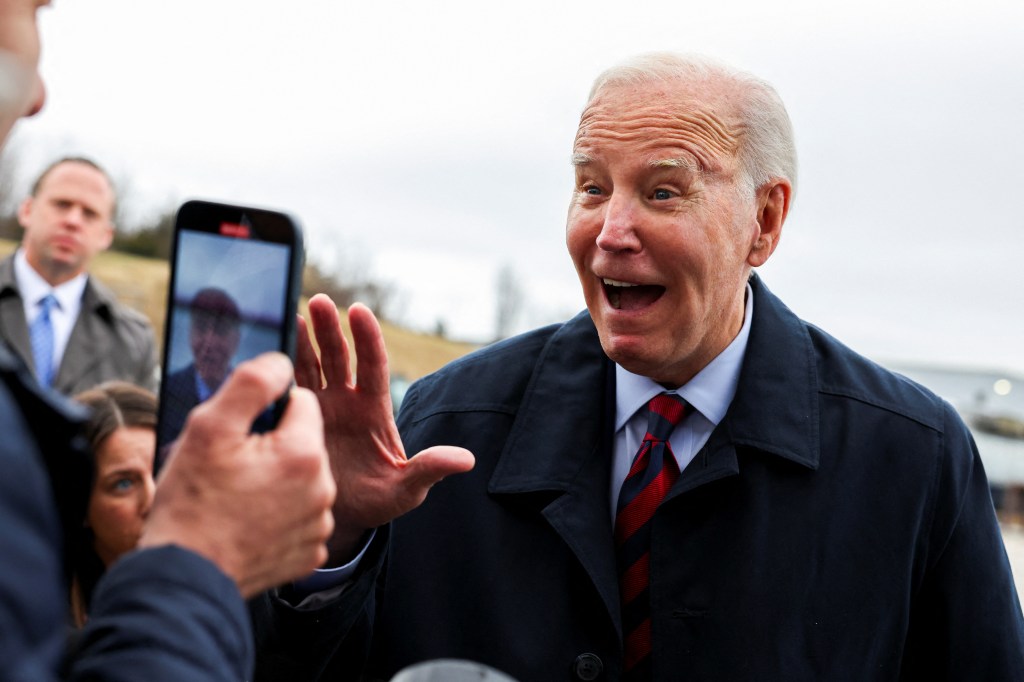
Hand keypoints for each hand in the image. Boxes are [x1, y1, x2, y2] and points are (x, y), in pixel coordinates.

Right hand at [139, 353, 335, 597]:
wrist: (185, 577)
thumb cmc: (191, 501)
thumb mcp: (210, 427)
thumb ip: (252, 383)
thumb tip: (282, 361)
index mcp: (305, 453)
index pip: (302, 402)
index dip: (267, 411)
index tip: (239, 432)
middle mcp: (323, 489)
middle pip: (304, 442)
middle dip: (273, 446)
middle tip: (232, 467)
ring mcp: (319, 525)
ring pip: (303, 479)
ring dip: (277, 480)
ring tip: (237, 497)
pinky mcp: (311, 552)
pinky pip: (300, 516)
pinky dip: (279, 515)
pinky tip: (248, 522)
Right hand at [296, 295, 473, 562]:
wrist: (341, 518)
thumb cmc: (379, 501)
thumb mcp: (405, 489)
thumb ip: (429, 470)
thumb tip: (466, 460)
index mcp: (374, 409)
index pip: (372, 366)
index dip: (367, 339)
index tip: (359, 311)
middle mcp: (346, 401)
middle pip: (339, 356)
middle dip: (329, 329)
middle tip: (320, 302)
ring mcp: (320, 408)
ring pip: (311, 365)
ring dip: (301, 340)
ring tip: (291, 314)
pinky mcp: (295, 420)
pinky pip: (287, 387)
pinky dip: (278, 369)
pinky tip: (267, 350)